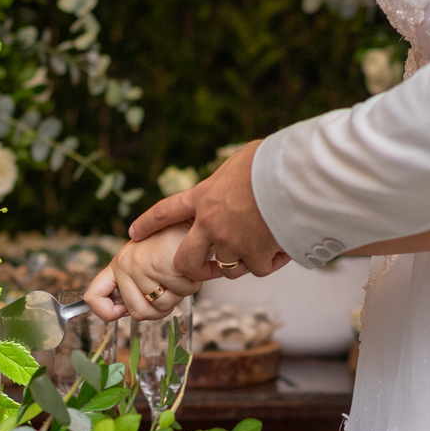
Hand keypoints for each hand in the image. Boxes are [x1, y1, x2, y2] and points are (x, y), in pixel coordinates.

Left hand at [84, 223, 219, 320]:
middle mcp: (124, 265)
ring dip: (178, 296)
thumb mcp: (146, 262)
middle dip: (159, 309)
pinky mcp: (159, 267)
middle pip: (137, 313)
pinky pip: (179, 295)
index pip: (93, 297)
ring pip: (162, 307)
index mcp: (118, 265)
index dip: (107, 313)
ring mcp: (140, 266)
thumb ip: (135, 286)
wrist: (192, 220)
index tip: (124, 311)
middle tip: (170, 290)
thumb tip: (130, 312)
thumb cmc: (172, 243)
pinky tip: (190, 268)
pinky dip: (191, 286)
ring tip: (181, 274)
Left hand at [129, 140, 290, 278]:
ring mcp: (231, 243)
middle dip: (191, 269)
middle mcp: (211, 224)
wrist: (296, 176)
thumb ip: (230, 178)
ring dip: (244, 260)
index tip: (133, 234)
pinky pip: (259, 268)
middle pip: (185, 260)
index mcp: (204, 196)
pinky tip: (284, 246)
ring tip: (265, 242)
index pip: (167, 211)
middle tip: (203, 269)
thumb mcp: (241, 161)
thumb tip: (236, 178)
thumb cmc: (275, 162)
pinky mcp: (254, 256)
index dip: (148, 223)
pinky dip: (272, 261)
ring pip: (228, 268)